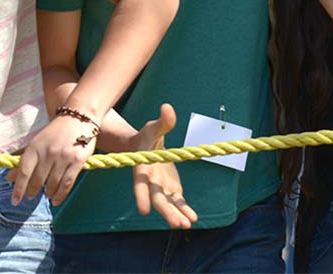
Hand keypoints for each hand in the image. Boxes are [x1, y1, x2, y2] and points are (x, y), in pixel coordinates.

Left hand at [7, 112, 96, 205]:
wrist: (78, 118)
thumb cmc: (54, 133)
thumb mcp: (36, 143)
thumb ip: (23, 162)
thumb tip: (8, 178)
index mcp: (35, 147)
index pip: (24, 172)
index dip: (18, 188)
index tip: (15, 201)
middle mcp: (48, 152)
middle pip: (37, 180)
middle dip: (32, 191)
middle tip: (31, 196)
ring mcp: (63, 157)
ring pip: (52, 184)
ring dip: (48, 193)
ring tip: (46, 194)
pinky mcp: (77, 161)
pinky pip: (67, 183)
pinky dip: (61, 195)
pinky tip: (56, 200)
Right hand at [131, 104, 197, 228]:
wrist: (146, 145)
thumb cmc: (147, 135)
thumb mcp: (153, 127)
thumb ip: (163, 122)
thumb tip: (168, 108)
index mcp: (142, 168)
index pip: (139, 185)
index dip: (141, 197)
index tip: (143, 210)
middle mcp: (150, 181)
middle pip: (157, 199)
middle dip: (167, 212)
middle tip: (176, 224)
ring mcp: (161, 187)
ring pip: (168, 204)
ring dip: (177, 215)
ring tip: (187, 225)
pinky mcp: (171, 188)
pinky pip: (178, 202)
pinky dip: (184, 210)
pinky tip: (193, 219)